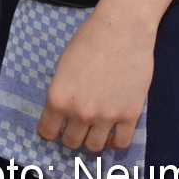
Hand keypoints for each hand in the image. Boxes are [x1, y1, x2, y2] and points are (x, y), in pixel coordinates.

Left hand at [36, 11, 153, 152]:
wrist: (121, 31)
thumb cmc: (88, 41)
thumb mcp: (62, 67)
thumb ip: (62, 93)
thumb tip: (64, 112)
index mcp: (58, 99)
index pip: (48, 132)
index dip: (50, 131)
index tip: (55, 128)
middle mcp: (80, 113)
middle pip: (71, 142)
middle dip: (71, 136)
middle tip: (76, 127)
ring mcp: (106, 117)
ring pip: (95, 147)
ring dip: (92, 140)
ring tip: (95, 129)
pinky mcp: (130, 115)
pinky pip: (122, 143)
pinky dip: (115, 142)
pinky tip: (113, 133)